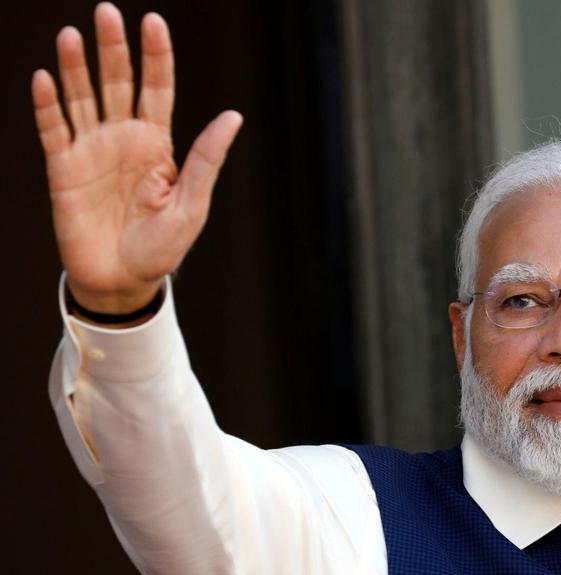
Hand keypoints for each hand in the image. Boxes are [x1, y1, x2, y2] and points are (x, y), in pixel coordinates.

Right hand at [32, 2, 242, 313]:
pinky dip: (47, 106)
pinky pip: (53, 130)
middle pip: (118, 83)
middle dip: (114, 48)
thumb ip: (206, 160)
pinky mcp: (63, 169)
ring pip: (82, 98)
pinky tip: (45, 78)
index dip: (155, 56)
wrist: (122, 281)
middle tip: (107, 10)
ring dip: (76, 67)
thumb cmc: (162, 247)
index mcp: (158, 145)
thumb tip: (234, 115)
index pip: (157, 90)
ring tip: (73, 34)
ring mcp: (91, 151)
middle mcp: (124, 139)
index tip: (153, 21)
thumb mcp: (191, 206)